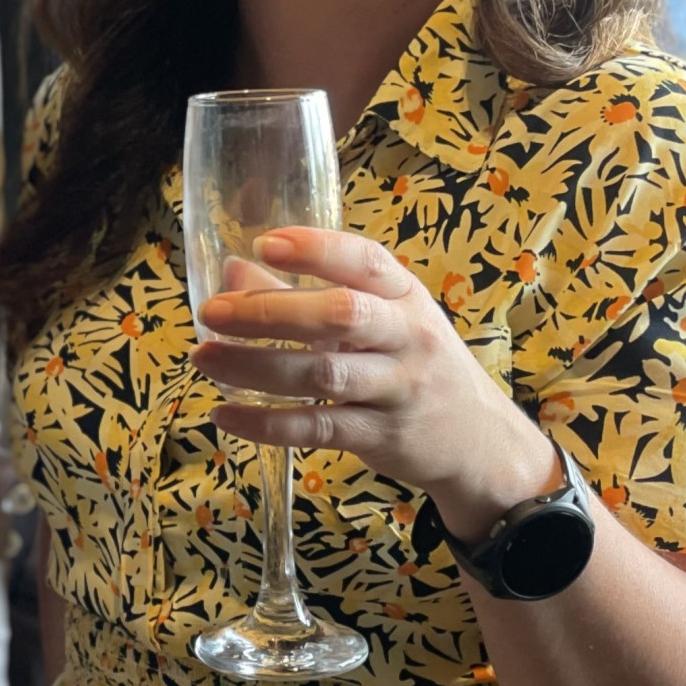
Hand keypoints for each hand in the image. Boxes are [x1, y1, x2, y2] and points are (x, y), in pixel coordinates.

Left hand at [190, 226, 557, 541]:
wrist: (481, 442)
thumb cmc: (413, 360)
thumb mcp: (381, 316)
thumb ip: (308, 292)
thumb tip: (233, 270)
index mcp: (404, 294)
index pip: (364, 260)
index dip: (315, 249)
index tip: (263, 242)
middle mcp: (406, 337)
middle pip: (340, 315)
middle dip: (270, 311)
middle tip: (212, 311)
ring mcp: (398, 389)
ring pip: (322, 374)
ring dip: (255, 366)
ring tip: (204, 358)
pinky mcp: (383, 437)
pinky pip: (319, 428)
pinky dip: (268, 423)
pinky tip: (226, 415)